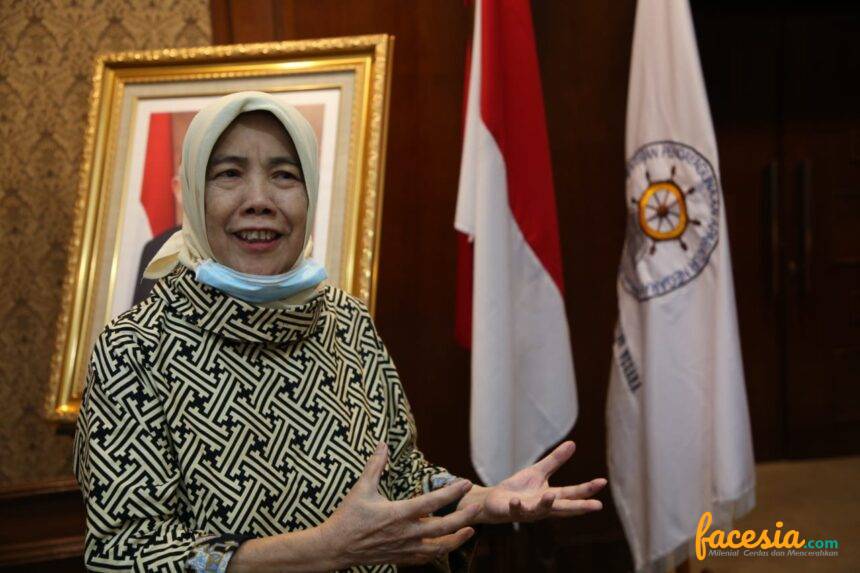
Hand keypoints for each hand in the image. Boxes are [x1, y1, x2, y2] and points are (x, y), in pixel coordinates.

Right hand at [318, 442, 480, 567]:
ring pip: (439, 547)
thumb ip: (375, 465)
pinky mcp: (402, 558)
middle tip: (477, 507)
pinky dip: (440, 551)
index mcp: (398, 513)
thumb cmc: (348, 516)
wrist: (335, 547)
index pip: (432, 502)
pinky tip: (448, 544)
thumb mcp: (361, 488)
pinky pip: (427, 557)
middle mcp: (406, 532)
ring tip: (471, 529)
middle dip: (464, 516)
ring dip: (458, 538)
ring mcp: (405, 548)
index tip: (465, 483)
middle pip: (444, 526)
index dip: (452, 492)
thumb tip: (383, 444)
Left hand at [461, 441, 606, 523]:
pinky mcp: (511, 512)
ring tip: (550, 496)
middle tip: (597, 506)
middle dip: (580, 507)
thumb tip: (573, 443)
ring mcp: (528, 512)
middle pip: (564, 508)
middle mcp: (543, 507)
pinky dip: (516, 506)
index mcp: (552, 497)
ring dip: (545, 505)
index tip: (602, 482)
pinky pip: (515, 511)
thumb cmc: (520, 489)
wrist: (495, 501)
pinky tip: (516, 501)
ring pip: (539, 511)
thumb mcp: (539, 472)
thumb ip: (555, 461)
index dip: (587, 489)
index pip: (573, 493)